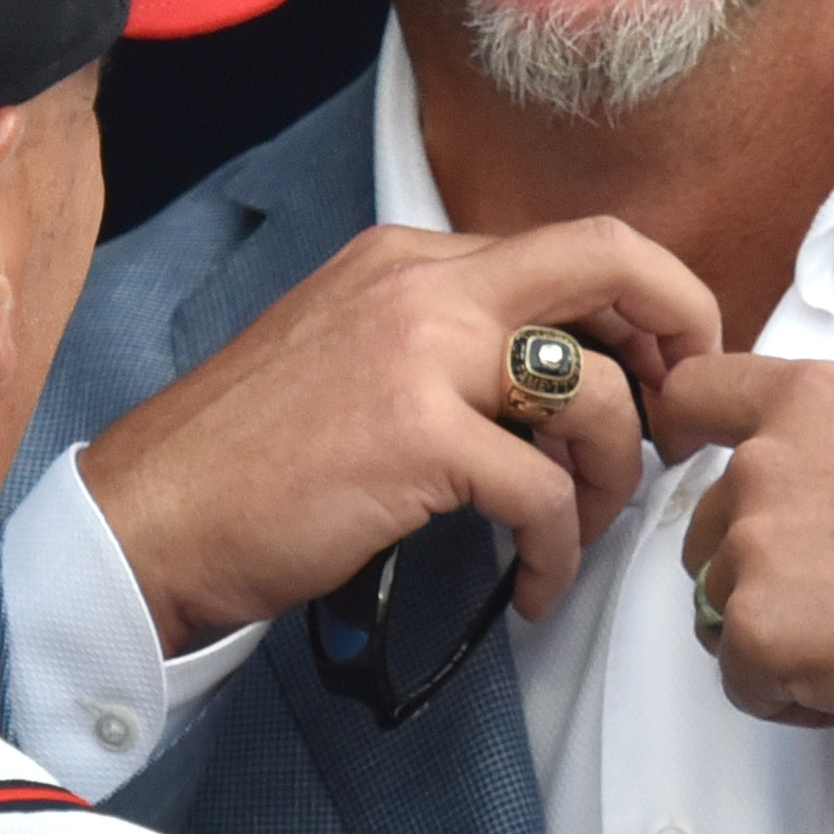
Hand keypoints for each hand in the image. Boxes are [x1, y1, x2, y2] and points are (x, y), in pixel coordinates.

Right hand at [81, 220, 722, 653]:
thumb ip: (450, 343)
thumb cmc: (248, 461)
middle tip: (681, 421)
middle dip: (683, 335)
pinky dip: (557, 552)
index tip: (661, 374)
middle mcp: (422, 283)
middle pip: (612, 260)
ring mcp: (419, 352)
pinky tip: (534, 587)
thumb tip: (562, 377)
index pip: (575, 246)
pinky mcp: (416, 436)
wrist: (150, 519)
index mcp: (410, 258)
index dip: (647, 307)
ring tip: (575, 533)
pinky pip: (543, 494)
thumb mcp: (355, 353)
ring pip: (592, 394)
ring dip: (610, 479)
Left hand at [661, 357, 833, 742]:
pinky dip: (789, 693)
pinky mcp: (760, 633)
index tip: (697, 465)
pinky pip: (742, 678)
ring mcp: (755, 550)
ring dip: (777, 630)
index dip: (689, 436)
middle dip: (761, 563)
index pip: (693, 396)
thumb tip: (825, 468)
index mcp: (809, 401)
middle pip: (710, 526)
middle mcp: (764, 465)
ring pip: (721, 606)